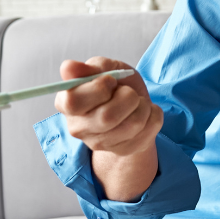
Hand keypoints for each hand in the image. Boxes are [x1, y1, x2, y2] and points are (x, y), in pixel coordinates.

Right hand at [55, 57, 162, 200]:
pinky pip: (149, 130)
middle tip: (127, 91)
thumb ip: (90, 68)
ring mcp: (99, 144)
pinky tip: (145, 113)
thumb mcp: (105, 67)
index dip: (97, 88)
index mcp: (65, 103)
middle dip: (127, 96)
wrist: (133, 105)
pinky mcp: (123, 150)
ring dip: (143, 105)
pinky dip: (154, 114)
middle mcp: (77, 128)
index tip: (109, 80)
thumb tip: (68, 67)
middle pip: (107, 117)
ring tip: (137, 101)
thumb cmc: (115, 84)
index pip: (73, 101)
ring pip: (132, 124)